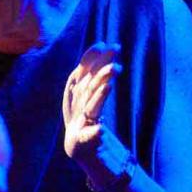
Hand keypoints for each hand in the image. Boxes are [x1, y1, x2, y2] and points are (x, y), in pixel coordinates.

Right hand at [63, 42, 121, 162]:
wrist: (79, 146)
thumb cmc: (86, 115)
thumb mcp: (89, 92)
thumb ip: (93, 72)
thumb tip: (103, 46)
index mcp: (75, 94)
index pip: (82, 73)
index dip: (90, 59)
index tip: (104, 45)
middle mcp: (76, 107)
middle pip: (88, 87)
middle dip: (100, 73)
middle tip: (116, 60)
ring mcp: (79, 124)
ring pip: (90, 106)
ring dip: (99, 94)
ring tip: (110, 82)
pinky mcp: (83, 141)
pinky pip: (89, 136)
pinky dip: (94, 133)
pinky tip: (100, 129)